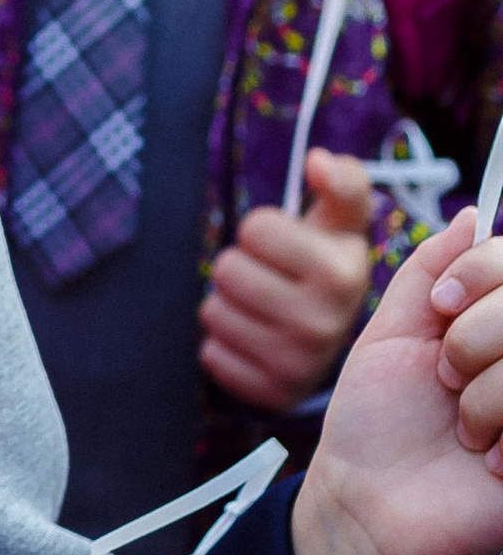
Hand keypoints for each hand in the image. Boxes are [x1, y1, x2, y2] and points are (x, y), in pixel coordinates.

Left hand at [202, 153, 375, 409]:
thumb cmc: (325, 265)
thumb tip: (318, 161)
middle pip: (227, 270)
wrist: (332, 340)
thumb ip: (341, 181)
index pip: (256, 228)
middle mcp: (325, 325)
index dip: (263, 231)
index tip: (287, 247)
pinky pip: (212, 354)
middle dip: (242, 268)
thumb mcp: (341, 222)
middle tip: (272, 280)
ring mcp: (298, 365)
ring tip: (264, 309)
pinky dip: (225, 344)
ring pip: (213, 312)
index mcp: (343, 275)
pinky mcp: (270, 394)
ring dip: (231, 305)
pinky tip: (255, 341)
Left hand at [295, 207, 502, 554]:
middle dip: (474, 334)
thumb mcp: (391, 331)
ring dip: (486, 392)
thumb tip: (472, 213)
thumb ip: (430, 270)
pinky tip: (488, 461)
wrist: (367, 508)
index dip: (484, 270)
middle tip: (445, 376)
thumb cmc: (378, 425)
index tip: (437, 306)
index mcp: (496, 323)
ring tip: (462, 426)